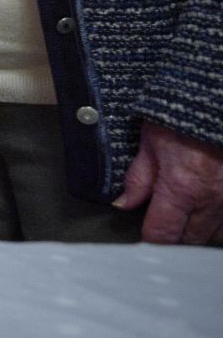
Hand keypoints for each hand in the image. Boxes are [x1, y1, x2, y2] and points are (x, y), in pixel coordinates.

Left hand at [114, 121, 222, 244]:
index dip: (150, 237)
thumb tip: (124, 203)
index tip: (145, 233)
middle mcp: (212, 199)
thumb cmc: (183, 114)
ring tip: (187, 217)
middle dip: (175, 237)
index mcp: (182, 188)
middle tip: (165, 224)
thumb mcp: (151, 141)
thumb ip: (138, 178)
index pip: (162, 234)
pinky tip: (208, 212)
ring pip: (216, 235)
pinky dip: (219, 222)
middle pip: (191, 240)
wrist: (218, 98)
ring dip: (200, 231)